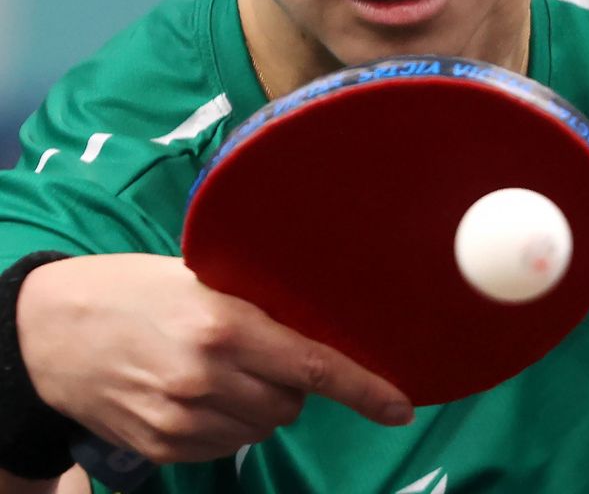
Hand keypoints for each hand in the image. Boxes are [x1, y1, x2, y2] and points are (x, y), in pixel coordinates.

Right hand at [15, 255, 411, 464]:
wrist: (50, 331)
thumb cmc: (135, 290)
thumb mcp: (201, 278)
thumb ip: (258, 306)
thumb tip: (322, 322)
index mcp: (224, 326)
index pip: (314, 367)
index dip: (365, 390)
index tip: (401, 408)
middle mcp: (206, 378)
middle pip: (293, 404)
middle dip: (292, 384)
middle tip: (262, 355)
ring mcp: (182, 419)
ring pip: (262, 428)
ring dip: (261, 406)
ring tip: (221, 371)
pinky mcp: (162, 447)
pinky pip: (227, 447)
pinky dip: (228, 426)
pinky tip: (198, 395)